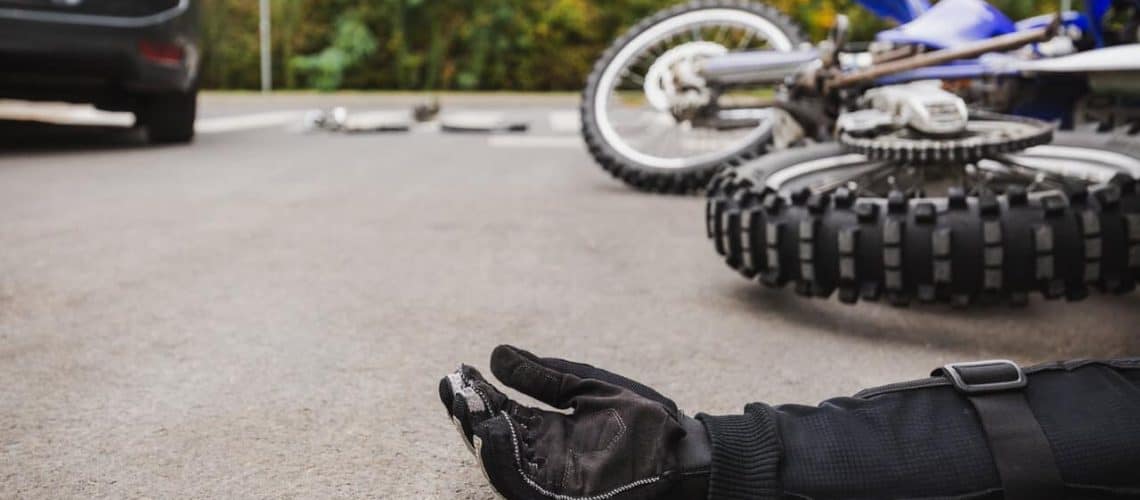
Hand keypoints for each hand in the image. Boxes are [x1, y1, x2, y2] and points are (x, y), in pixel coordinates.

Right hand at [439, 345, 709, 499]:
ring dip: (479, 438)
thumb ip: (545, 376)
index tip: (458, 371)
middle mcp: (543, 457)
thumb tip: (494, 354)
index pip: (501, 413)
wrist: (686, 450)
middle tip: (453, 389)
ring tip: (466, 409)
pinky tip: (493, 434)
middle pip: (492, 440)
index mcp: (548, 431)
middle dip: (468, 417)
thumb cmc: (646, 420)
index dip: (478, 395)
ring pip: (500, 465)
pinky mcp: (563, 496)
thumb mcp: (588, 387)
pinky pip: (522, 485)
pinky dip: (503, 462)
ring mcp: (551, 480)